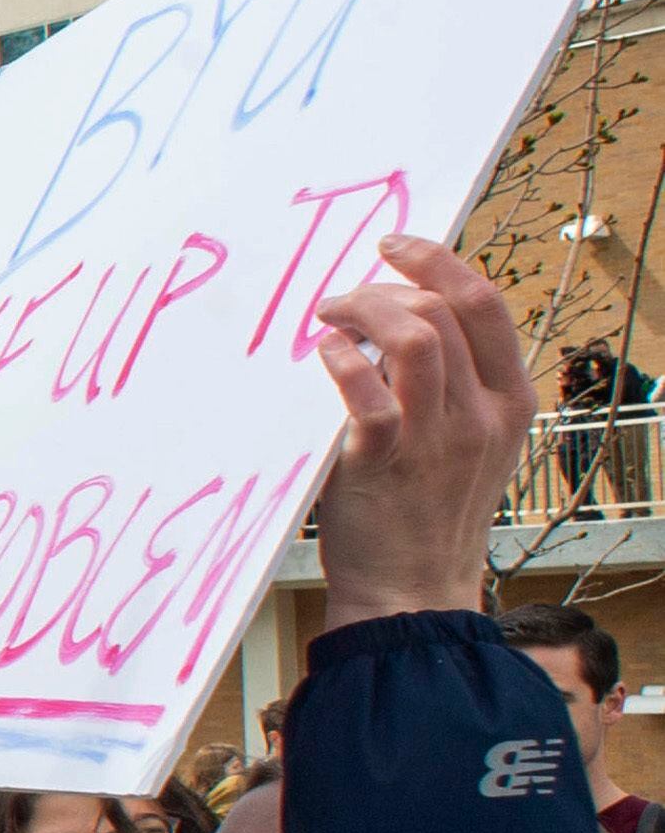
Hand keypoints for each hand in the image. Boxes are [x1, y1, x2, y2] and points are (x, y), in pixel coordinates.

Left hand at [309, 234, 530, 630]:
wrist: (414, 587)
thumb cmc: (429, 508)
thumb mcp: (469, 440)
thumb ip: (452, 383)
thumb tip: (398, 318)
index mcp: (510, 400)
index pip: (486, 304)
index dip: (439, 262)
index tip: (396, 246)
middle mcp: (481, 414)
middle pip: (444, 310)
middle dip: (383, 287)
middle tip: (339, 299)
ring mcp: (436, 439)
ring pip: (414, 338)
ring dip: (359, 312)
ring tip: (326, 320)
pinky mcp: (384, 463)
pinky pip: (368, 393)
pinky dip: (340, 361)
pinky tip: (322, 355)